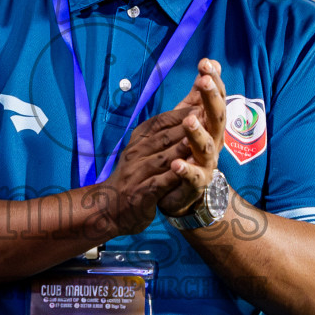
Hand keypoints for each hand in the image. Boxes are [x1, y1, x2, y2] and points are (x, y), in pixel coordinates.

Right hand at [98, 108, 192, 235]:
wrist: (108, 208)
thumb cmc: (132, 178)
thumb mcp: (139, 152)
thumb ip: (157, 137)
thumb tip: (181, 117)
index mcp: (137, 142)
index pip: (158, 123)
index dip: (179, 114)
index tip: (198, 106)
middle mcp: (135, 154)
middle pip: (163, 137)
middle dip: (185, 127)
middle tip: (206, 117)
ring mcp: (137, 174)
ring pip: (163, 158)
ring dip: (181, 149)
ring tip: (199, 140)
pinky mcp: (141, 193)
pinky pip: (160, 182)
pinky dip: (175, 176)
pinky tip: (190, 171)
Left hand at [158, 59, 226, 216]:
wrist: (185, 192)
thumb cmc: (188, 150)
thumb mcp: (192, 117)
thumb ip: (198, 94)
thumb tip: (210, 63)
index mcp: (211, 124)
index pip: (216, 98)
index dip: (213, 81)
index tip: (206, 63)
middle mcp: (214, 141)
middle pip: (216, 117)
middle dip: (211, 99)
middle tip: (204, 81)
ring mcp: (207, 162)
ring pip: (206, 146)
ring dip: (198, 133)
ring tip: (189, 121)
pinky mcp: (196, 182)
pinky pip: (192, 176)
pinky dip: (185, 169)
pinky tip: (176, 163)